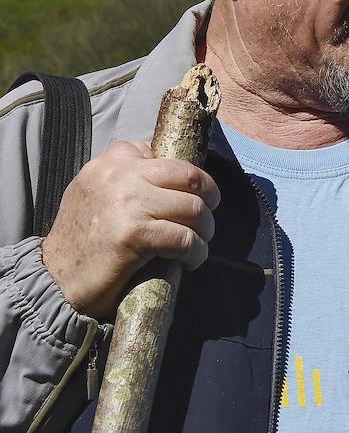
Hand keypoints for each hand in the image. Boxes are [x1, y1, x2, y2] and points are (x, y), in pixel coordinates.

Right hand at [40, 140, 220, 319]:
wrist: (55, 281)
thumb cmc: (83, 240)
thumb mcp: (95, 193)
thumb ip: (125, 176)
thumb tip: (168, 165)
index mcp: (109, 163)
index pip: (162, 151)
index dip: (187, 174)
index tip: (193, 193)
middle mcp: (118, 177)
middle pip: (189, 176)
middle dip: (209, 197)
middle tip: (206, 217)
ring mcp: (127, 204)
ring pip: (193, 208)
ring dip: (205, 229)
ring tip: (198, 242)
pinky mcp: (134, 235)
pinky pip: (185, 238)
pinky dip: (196, 252)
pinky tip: (191, 261)